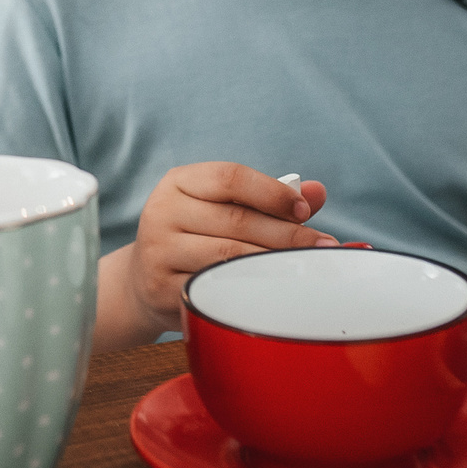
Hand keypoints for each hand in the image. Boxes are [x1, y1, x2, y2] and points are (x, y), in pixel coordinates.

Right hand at [122, 162, 333, 336]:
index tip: (305, 210)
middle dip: (288, 234)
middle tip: (323, 245)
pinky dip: (251, 289)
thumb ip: (267, 198)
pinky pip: (216, 288)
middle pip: (237, 220)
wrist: (143, 278)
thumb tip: (317, 191)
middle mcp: (162, 211)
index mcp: (179, 182)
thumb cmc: (196, 235)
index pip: (230, 177)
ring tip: (307, 268)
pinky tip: (274, 289)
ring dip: (275, 262)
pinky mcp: (162, 288)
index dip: (272, 192)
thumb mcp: (222, 206)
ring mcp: (159, 251)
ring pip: (229, 256)